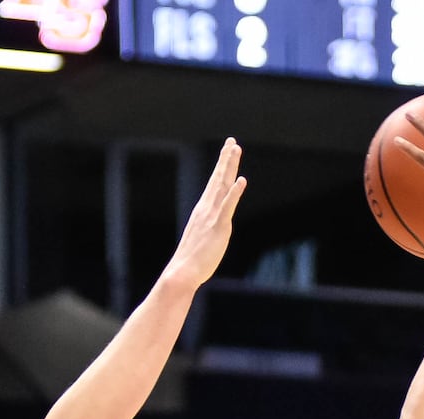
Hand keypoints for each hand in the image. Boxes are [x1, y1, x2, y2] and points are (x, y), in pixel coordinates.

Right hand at [161, 138, 247, 288]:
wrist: (182, 272)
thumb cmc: (191, 260)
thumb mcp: (201, 238)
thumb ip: (208, 229)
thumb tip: (211, 228)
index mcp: (203, 210)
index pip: (214, 184)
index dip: (222, 166)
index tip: (227, 151)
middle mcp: (206, 208)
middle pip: (218, 179)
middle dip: (226, 159)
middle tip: (232, 141)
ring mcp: (212, 216)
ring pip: (222, 186)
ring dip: (229, 167)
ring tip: (235, 150)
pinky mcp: (219, 227)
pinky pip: (228, 206)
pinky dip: (234, 192)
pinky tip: (241, 180)